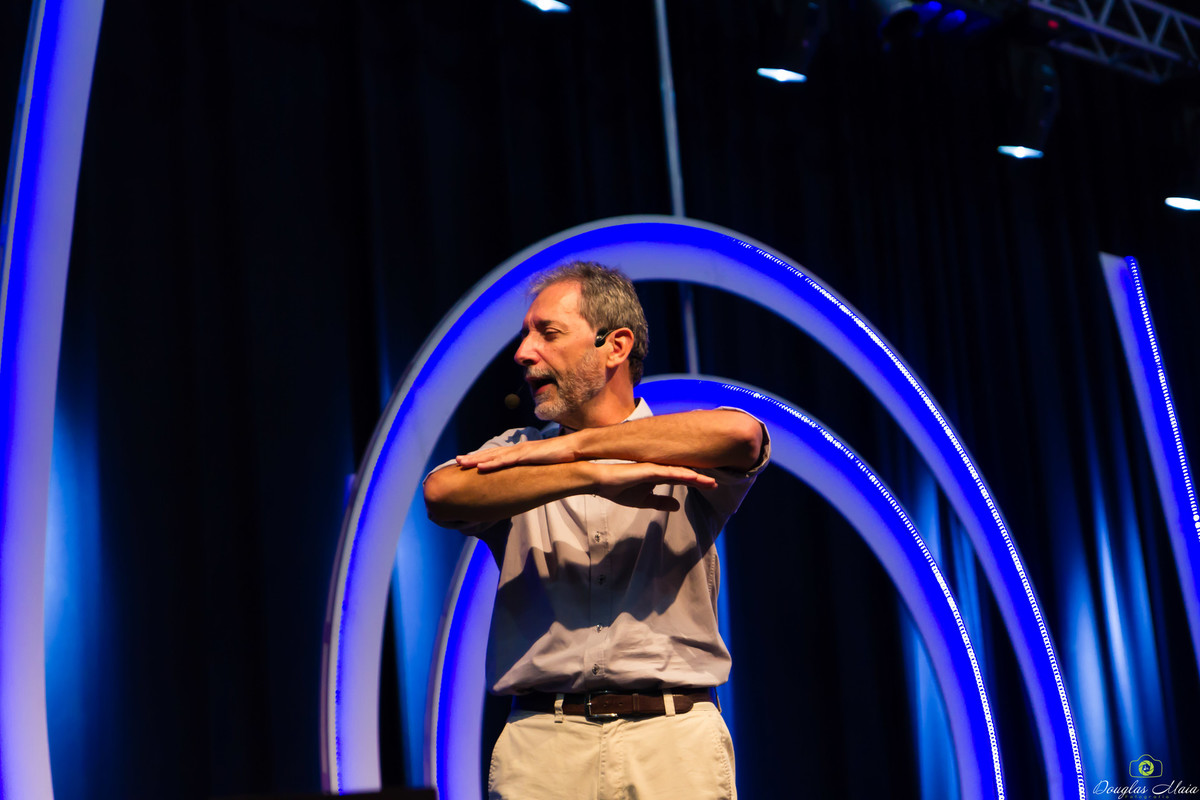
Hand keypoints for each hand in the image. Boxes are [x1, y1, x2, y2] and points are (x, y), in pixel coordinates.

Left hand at [456, 437, 577, 472]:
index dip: (481, 458)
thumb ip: (530, 470)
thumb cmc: (559, 458)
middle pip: (490, 454)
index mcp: (519, 452)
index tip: (467, 462)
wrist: (574, 449)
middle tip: (456, 461)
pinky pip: (506, 461)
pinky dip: (492, 463)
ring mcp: (521, 452)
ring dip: (476, 460)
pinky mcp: (526, 456)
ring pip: (494, 456)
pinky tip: (481, 467)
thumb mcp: (541, 465)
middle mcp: (517, 450)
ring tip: (461, 463)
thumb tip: (524, 479)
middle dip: (472, 458)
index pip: (496, 455)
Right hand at [591, 462, 716, 510]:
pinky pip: (670, 472)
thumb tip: (677, 506)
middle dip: (702, 478)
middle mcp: (660, 469)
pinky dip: (684, 475)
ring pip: (681, 472)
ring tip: (712, 482)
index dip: (697, 482)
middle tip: (717, 483)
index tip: (712, 485)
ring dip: (697, 477)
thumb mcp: (643, 500)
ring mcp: (655, 467)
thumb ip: (660, 502)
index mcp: (659, 475)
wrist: (599, 481)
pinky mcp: (650, 469)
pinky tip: (696, 478)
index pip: (682, 478)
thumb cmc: (619, 488)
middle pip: (686, 473)